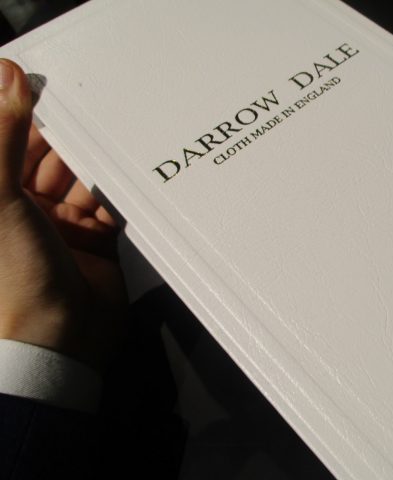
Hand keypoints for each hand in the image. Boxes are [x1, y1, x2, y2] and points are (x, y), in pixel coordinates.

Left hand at [0, 59, 125, 368]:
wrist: (56, 338)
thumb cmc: (14, 271)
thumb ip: (5, 137)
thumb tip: (8, 75)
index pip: (15, 144)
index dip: (31, 114)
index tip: (54, 81)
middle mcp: (28, 208)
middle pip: (54, 159)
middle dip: (75, 138)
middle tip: (102, 106)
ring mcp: (65, 224)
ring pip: (86, 179)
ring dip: (101, 164)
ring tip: (124, 136)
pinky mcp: (99, 239)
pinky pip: (111, 204)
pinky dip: (121, 191)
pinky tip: (136, 173)